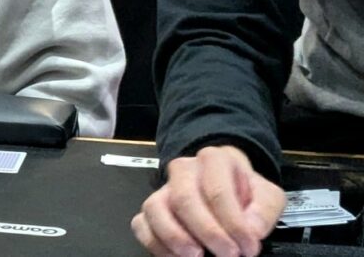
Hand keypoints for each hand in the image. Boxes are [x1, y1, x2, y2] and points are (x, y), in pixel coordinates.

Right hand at [131, 145, 285, 256]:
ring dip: (173, 236)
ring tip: (195, 256)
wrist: (228, 186)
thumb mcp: (267, 195)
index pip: (217, 189)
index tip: (249, 247)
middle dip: (206, 231)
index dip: (233, 222)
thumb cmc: (245, 192)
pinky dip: (155, 244)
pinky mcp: (151, 210)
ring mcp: (163, 189)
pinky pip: (141, 224)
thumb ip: (264, 209)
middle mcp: (183, 170)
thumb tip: (251, 230)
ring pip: (155, 208)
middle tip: (228, 255)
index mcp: (213, 160)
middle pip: (184, 198)